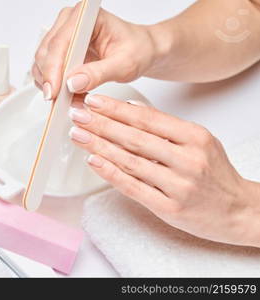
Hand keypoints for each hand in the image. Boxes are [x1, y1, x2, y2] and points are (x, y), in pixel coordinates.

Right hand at [32, 3, 164, 99]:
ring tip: (65, 99)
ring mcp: (63, 35)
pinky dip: (52, 84)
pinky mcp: (61, 50)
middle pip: (46, 52)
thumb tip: (73, 83)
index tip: (54, 92)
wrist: (140, 51)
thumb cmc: (136, 50)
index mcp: (87, 16)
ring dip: (50, 83)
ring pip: (42, 61)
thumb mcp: (124, 64)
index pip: (61, 42)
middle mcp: (70, 22)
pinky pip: (46, 68)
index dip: (53, 69)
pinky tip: (65, 93)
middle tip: (58, 101)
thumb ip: (99, 73)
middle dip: (50, 79)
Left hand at [69, 95, 259, 247]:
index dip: (117, 109)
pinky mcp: (170, 208)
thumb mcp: (199, 141)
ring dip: (100, 146)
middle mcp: (188, 159)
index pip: (148, 118)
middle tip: (77, 115)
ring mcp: (179, 185)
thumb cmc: (215, 175)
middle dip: (101, 124)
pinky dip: (111, 173)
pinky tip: (94, 161)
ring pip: (131, 161)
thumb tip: (132, 109)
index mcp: (195, 137)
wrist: (238, 211)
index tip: (94, 101)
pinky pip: (134, 188)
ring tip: (78, 135)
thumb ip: (167, 127)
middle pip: (135, 138)